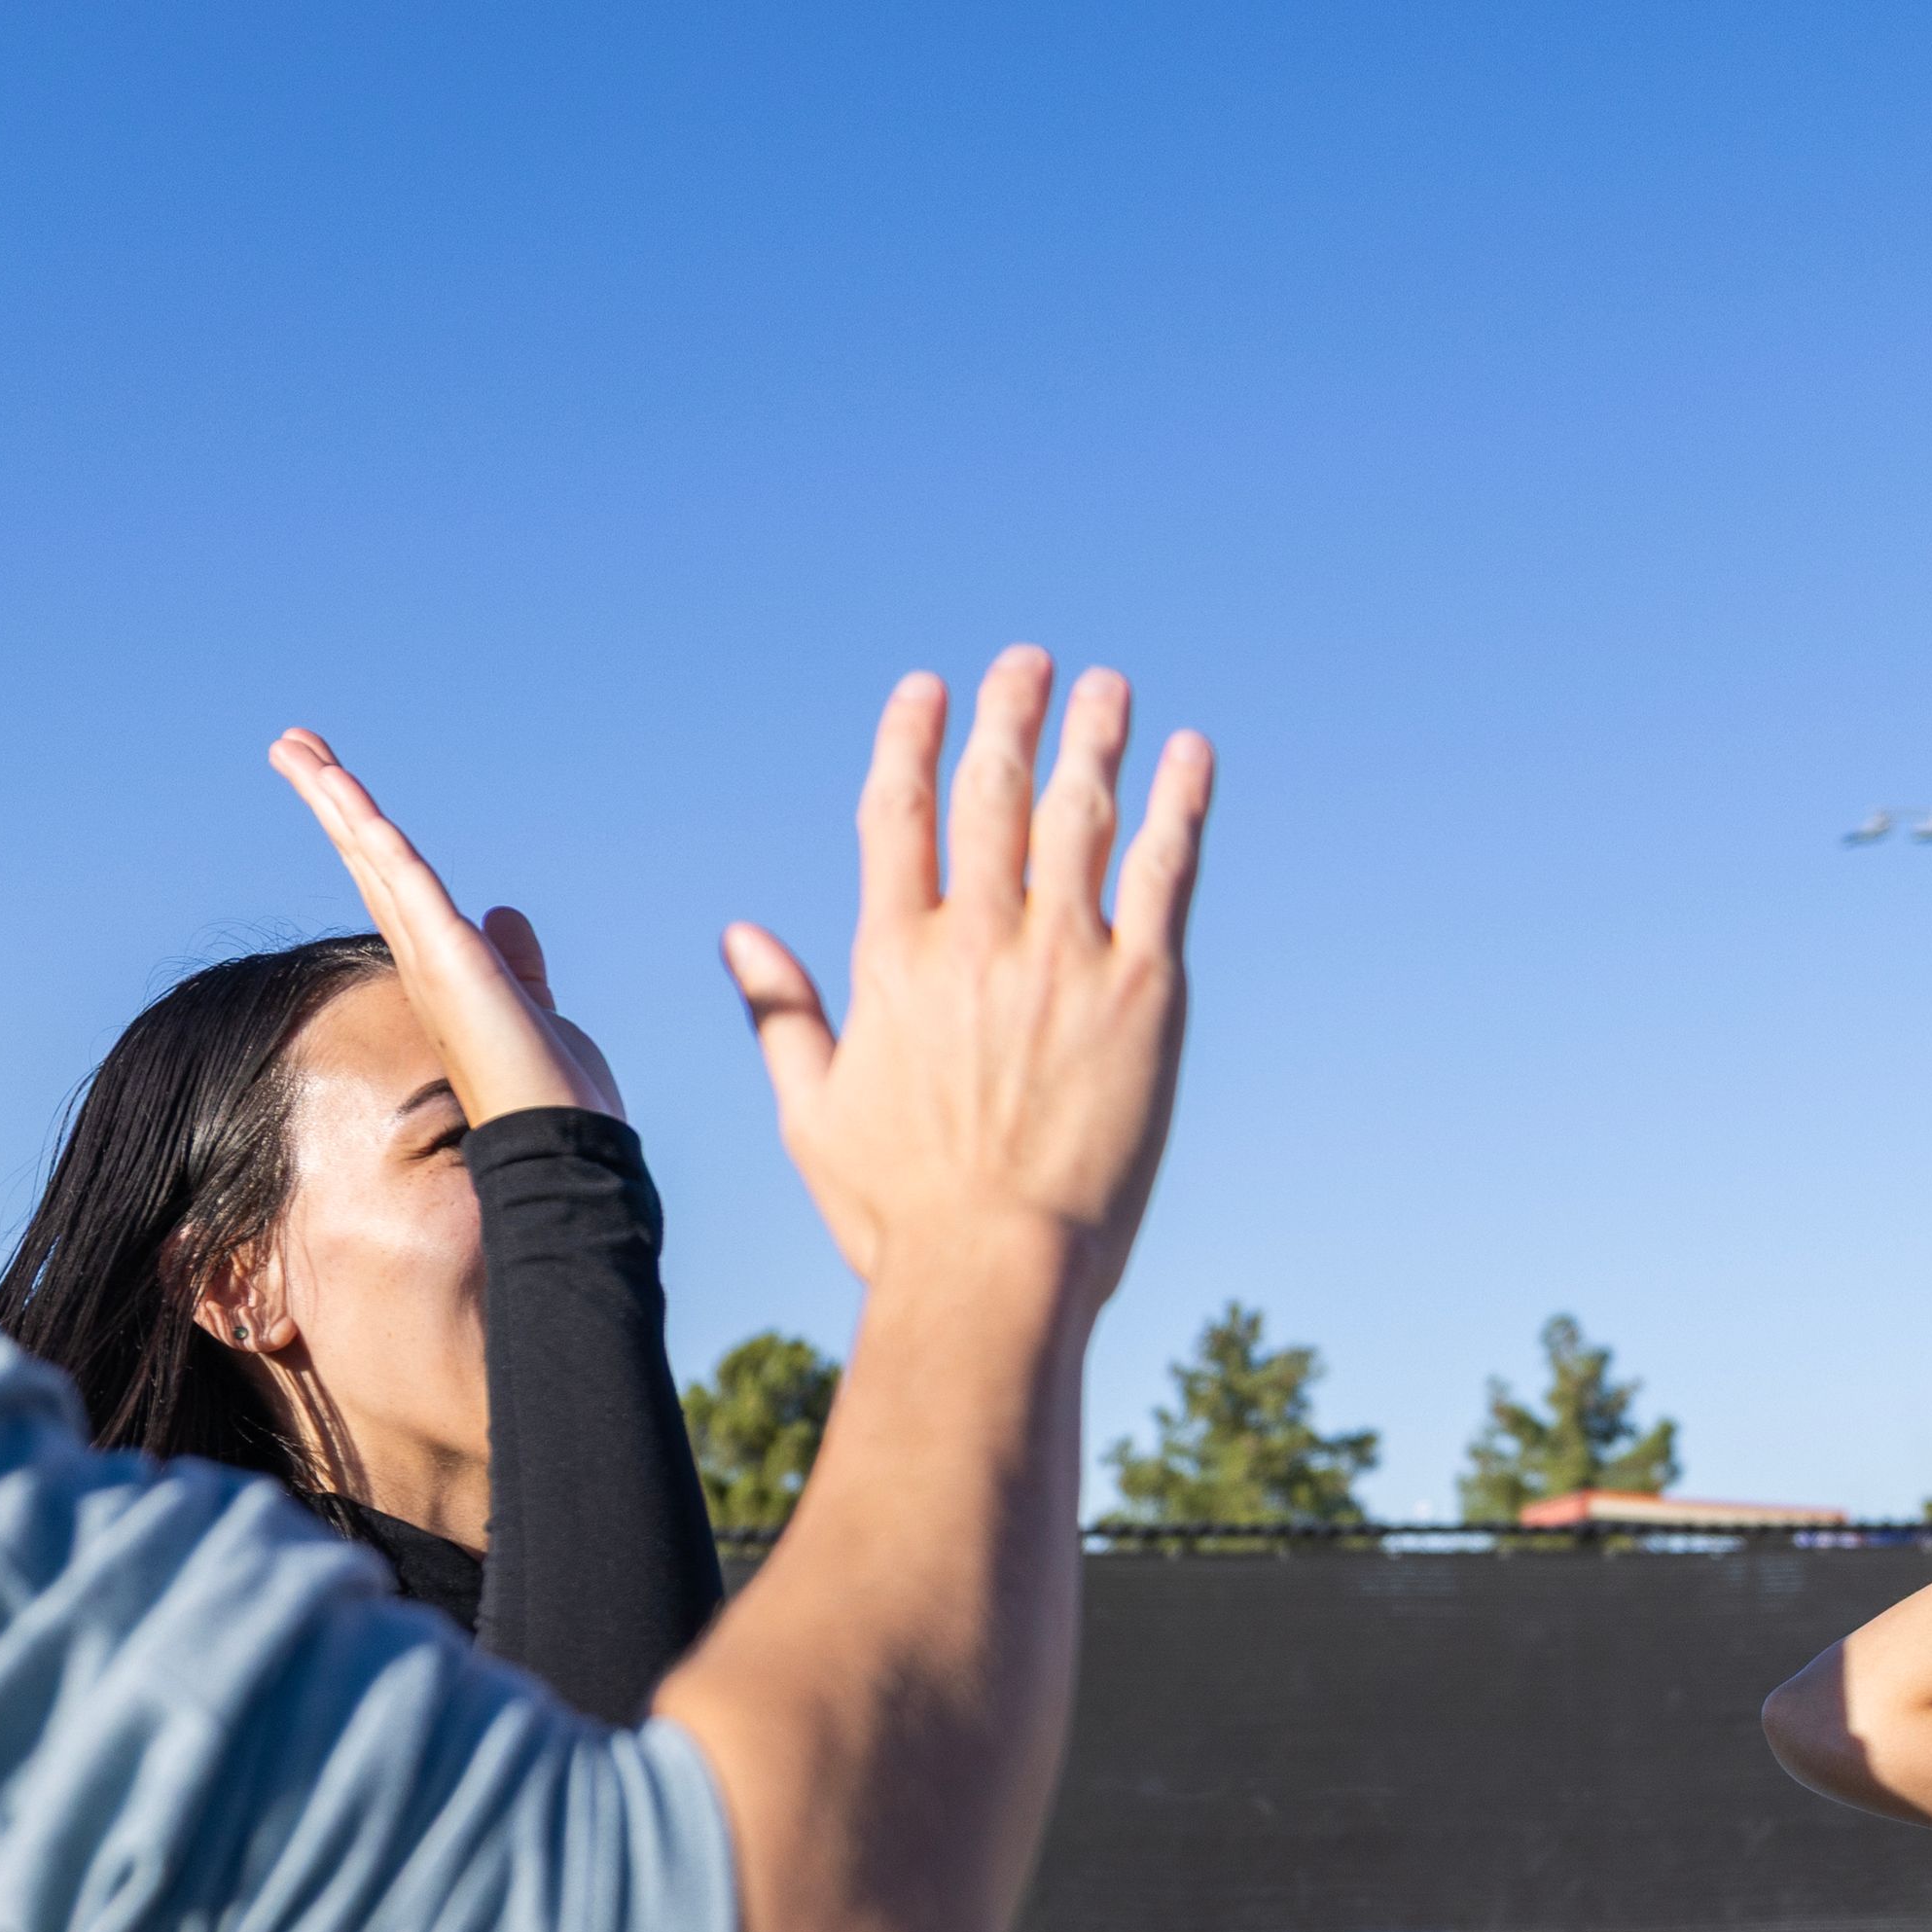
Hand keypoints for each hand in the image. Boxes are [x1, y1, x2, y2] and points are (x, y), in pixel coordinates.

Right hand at [269, 729, 626, 1124]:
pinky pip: (403, 877)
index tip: (337, 788)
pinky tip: (343, 790)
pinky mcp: (450, 955)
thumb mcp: (533, 1007)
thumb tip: (504, 915)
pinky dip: (371, 831)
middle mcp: (423, 959)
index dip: (361, 834)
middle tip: (291, 746)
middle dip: (329, 799)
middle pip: (366, 859)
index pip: (392, 884)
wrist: (559, 1149)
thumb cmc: (549, 1095)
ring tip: (295, 747)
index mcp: (441, 968)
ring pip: (372, 857)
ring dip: (334, 798)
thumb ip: (516, 961)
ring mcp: (432, 956)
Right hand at [723, 650, 1206, 1292]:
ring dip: (1094, 738)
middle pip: (993, 790)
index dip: (912, 738)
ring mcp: (1063, 959)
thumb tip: (740, 933)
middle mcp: (976, 939)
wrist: (997, 1270)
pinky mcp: (1142, 993)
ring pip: (1081, 814)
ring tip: (1107, 687)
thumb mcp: (811, 1111)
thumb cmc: (898, 1213)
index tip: (929, 687)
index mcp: (892, 959)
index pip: (899, 812)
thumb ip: (780, 1010)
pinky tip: (1191, 754)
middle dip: (1011, 713)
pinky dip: (1179, 805)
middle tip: (1031, 662)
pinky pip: (1165, 872)